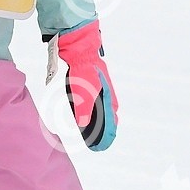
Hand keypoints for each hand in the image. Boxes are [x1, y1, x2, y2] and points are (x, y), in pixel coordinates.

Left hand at [53, 19, 118, 150]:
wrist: (78, 45)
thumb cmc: (83, 67)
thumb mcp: (83, 89)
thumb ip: (83, 107)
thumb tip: (83, 124)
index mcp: (107, 94)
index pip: (111, 117)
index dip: (109, 131)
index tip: (104, 144)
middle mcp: (104, 90)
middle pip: (108, 113)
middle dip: (105, 127)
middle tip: (100, 140)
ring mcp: (97, 85)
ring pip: (101, 106)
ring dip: (98, 119)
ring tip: (93, 130)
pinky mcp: (88, 80)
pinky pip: (91, 99)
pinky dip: (90, 108)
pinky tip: (83, 110)